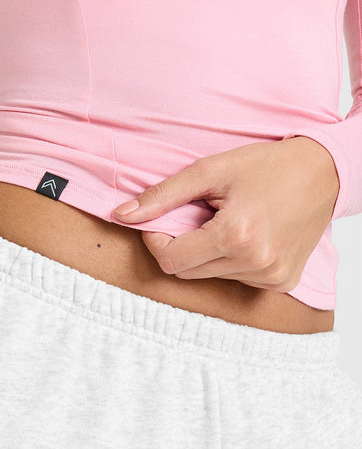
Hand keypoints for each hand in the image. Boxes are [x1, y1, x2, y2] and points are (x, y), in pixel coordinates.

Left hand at [112, 137, 339, 290]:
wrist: (325, 172)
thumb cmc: (268, 166)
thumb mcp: (210, 171)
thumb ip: (163, 196)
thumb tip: (122, 215)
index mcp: (235, 236)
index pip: (171, 260)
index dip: (156, 240)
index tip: (162, 220)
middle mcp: (255, 263)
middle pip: (188, 272)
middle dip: (181, 245)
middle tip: (198, 216)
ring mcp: (271, 277)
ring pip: (210, 276)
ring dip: (207, 253)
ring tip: (227, 222)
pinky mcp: (282, 282)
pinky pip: (237, 279)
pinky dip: (230, 261)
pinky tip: (246, 236)